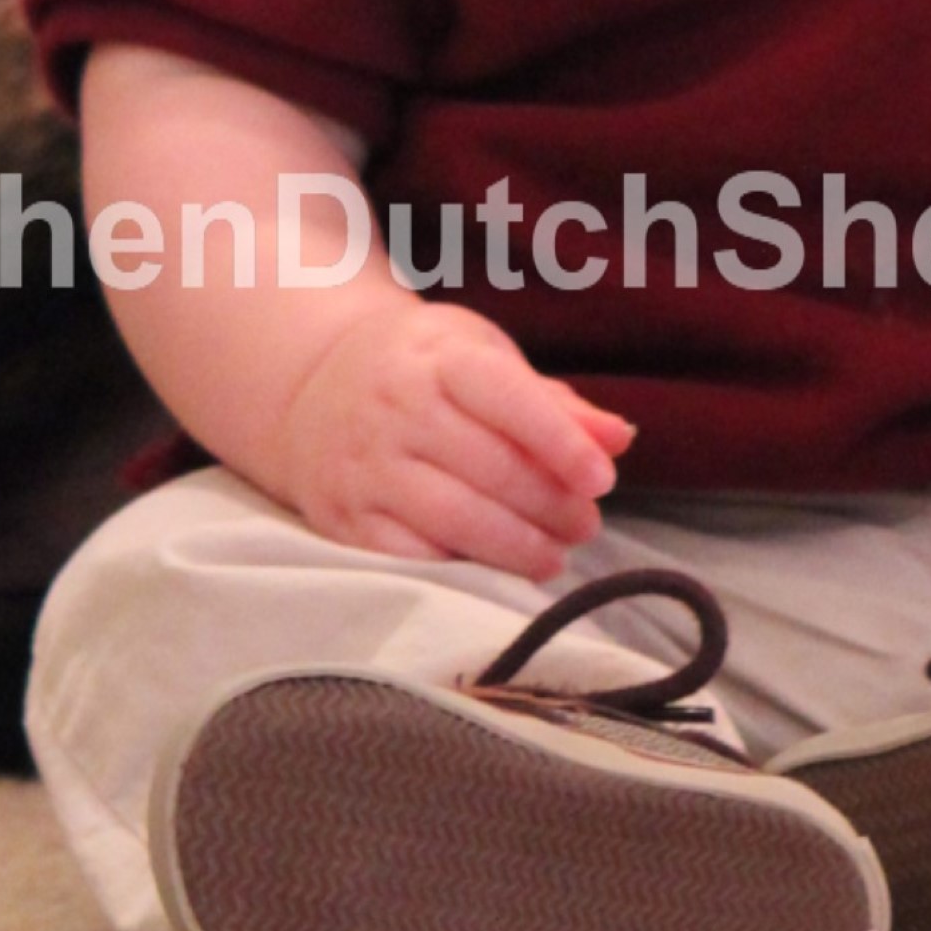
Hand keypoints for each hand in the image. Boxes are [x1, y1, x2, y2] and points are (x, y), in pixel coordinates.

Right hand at [267, 293, 634, 580]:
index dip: (561, 443)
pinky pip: (406, 556)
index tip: (602, 479)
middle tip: (586, 526)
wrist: (311, 385)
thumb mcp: (484, 359)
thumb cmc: (424, 370)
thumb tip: (620, 439)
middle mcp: (396, 409)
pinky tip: (492, 572)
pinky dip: (456, 569)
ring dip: (515, 547)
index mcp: (439, 359)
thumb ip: (554, 403)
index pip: (509, 399)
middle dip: (550, 505)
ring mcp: (365, 466)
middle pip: (489, 468)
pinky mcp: (343, 517)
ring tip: (554, 556)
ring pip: (452, 518)